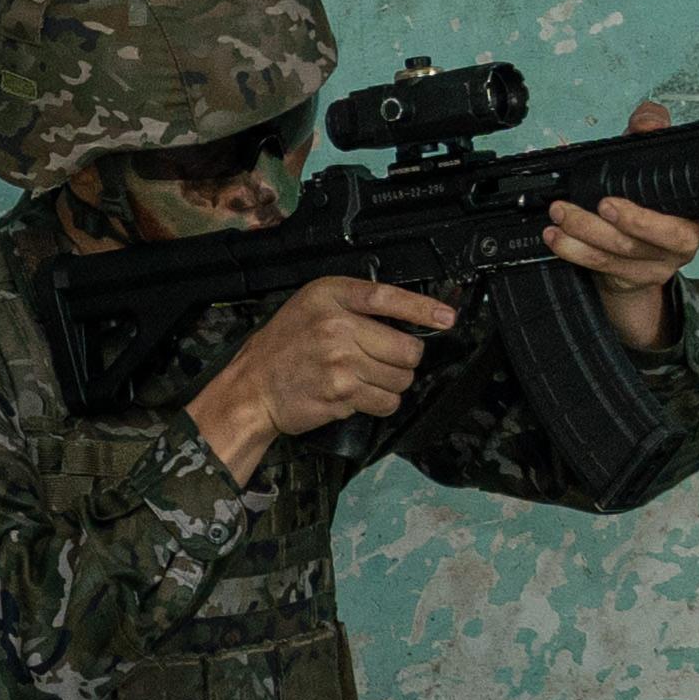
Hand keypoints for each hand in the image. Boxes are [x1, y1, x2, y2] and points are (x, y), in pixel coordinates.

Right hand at [192, 273, 453, 478]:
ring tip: (366, 379)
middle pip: (406, 347)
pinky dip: (381, 403)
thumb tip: (406, 320)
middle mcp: (336, 325)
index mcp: (329, 296)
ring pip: (401, 378)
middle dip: (404, 359)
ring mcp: (341, 361)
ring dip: (392, 383)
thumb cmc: (282, 347)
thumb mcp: (310, 307)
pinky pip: (387, 402)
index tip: (447, 317)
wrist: (252, 388)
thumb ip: (352, 306)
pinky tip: (359, 395)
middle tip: (384, 360)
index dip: (423, 308)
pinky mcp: (343, 394)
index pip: (386, 297)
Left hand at [539, 99, 698, 354]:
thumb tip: (649, 122)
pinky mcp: (634, 277)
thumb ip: (650, 129)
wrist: (621, 242)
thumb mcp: (645, 154)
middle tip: (605, 204)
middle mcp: (689, 238)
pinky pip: (605, 267)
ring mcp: (663, 262)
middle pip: (675, 238)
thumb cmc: (641, 191)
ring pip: (630, 252)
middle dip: (638, 221)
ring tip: (562, 211)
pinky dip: (576, 250)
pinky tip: (557, 235)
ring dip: (589, 231)